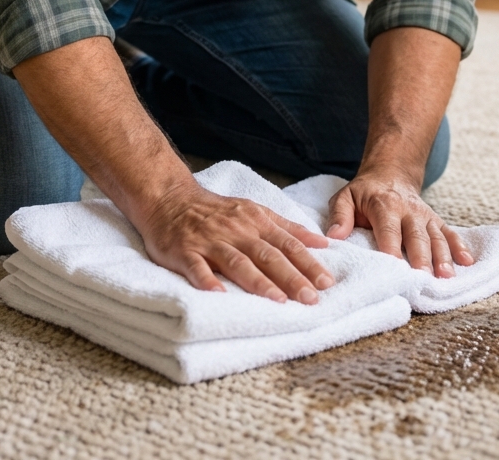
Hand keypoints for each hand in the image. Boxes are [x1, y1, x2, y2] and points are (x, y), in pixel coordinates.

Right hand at [137, 183, 334, 302]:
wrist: (171, 198)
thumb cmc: (217, 211)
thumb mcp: (255, 211)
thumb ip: (287, 228)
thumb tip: (322, 243)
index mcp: (255, 222)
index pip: (287, 244)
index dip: (307, 263)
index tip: (327, 282)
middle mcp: (236, 231)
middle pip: (268, 255)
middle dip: (291, 277)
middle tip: (312, 298)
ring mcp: (209, 241)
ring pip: (237, 262)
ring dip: (258, 281)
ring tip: (278, 300)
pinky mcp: (184, 251)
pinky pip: (196, 267)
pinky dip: (207, 280)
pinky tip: (218, 295)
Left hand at [326, 169, 473, 277]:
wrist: (390, 173)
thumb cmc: (364, 193)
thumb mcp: (345, 196)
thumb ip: (339, 215)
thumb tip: (334, 237)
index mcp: (384, 205)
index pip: (389, 229)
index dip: (392, 248)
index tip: (395, 268)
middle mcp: (408, 210)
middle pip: (416, 235)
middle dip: (421, 257)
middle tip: (424, 278)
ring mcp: (424, 215)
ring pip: (436, 236)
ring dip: (443, 256)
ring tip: (447, 276)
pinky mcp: (435, 220)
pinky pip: (449, 232)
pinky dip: (460, 246)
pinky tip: (467, 262)